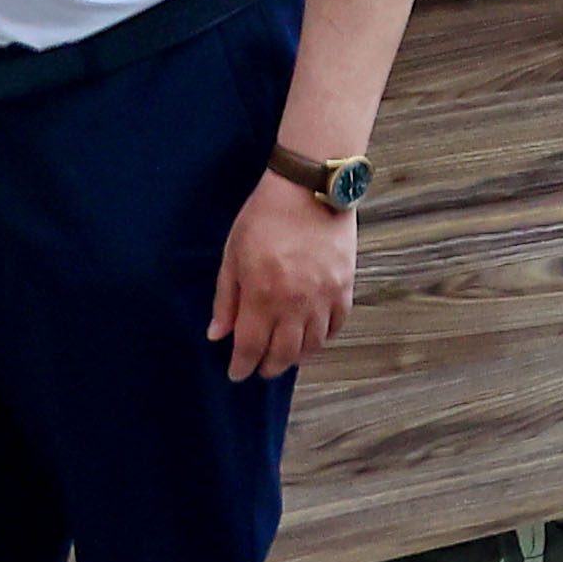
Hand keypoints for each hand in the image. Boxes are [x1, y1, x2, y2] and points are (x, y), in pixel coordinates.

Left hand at [210, 174, 361, 381]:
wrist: (309, 188)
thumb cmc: (265, 217)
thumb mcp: (233, 255)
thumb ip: (226, 299)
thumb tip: (217, 335)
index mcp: (262, 295)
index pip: (250, 348)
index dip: (241, 366)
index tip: (236, 373)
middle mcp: (295, 303)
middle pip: (283, 354)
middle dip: (268, 367)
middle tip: (260, 368)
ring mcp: (323, 296)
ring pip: (312, 346)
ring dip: (296, 356)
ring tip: (285, 354)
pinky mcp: (345, 286)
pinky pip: (337, 325)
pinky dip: (324, 336)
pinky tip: (312, 334)